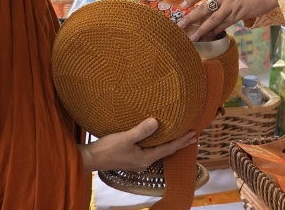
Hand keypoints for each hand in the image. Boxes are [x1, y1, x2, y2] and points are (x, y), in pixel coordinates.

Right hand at [78, 118, 195, 172]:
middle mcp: (144, 162)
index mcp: (146, 158)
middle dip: (179, 143)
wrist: (91, 159)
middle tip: (193, 137)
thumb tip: (157, 122)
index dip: (181, 141)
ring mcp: (137, 161)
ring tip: (179, 137)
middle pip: (166, 151)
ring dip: (169, 144)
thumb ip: (141, 130)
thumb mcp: (125, 138)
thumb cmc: (107, 149)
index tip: (193, 134)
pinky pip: (150, 150)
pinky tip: (157, 139)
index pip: (168, 148)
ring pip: (158, 151)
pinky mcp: (131, 158)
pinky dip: (158, 144)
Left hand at [179, 0, 277, 39]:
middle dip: (190, 17)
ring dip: (201, 29)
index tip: (184, 4)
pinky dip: (216, 30)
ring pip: (212, 19)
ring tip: (192, 37)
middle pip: (203, 7)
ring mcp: (232, 4)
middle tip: (180, 25)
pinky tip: (209, 35)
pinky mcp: (240, 14)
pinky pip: (225, 24)